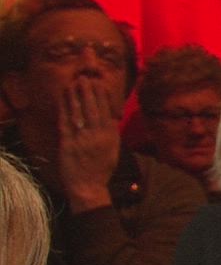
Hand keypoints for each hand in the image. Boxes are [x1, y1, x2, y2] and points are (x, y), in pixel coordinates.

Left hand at [57, 77, 120, 211]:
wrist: (88, 186)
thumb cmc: (101, 168)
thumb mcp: (113, 149)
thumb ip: (110, 132)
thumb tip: (110, 116)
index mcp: (110, 136)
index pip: (106, 111)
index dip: (101, 96)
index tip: (98, 83)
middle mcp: (97, 135)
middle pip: (93, 109)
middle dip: (88, 92)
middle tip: (84, 78)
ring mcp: (82, 139)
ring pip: (79, 113)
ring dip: (75, 97)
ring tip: (73, 84)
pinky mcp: (68, 143)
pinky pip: (66, 122)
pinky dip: (64, 109)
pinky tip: (63, 100)